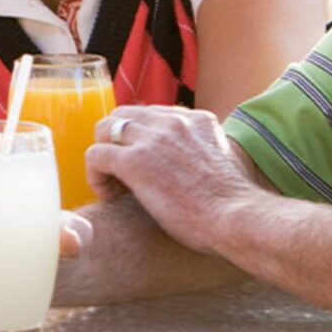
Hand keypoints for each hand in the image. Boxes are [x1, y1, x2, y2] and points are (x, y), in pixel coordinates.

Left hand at [84, 105, 263, 254]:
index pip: (151, 114)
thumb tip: (193, 165)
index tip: (143, 164)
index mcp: (196, 119)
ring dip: (103, 156)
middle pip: (123, 115)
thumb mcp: (223, 162)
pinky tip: (109, 196)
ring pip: (104, 129)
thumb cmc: (233, 205)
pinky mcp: (134, 162)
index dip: (140, 138)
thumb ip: (204, 152)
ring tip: (112, 184)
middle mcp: (172, 121)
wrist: (236, 217)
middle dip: (114, 140)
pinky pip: (96, 156)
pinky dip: (95, 176)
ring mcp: (152, 139)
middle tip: (119, 172)